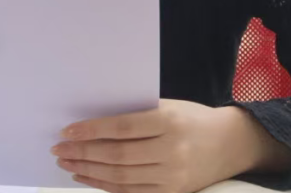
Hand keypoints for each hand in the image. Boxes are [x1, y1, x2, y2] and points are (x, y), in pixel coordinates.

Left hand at [52, 100, 290, 192]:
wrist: (232, 144)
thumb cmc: (194, 118)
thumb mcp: (170, 106)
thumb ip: (138, 112)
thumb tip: (95, 119)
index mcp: (169, 121)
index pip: (122, 128)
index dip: (92, 130)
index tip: (68, 130)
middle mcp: (171, 150)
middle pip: (118, 156)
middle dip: (84, 153)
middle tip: (59, 149)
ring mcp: (172, 176)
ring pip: (122, 177)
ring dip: (89, 171)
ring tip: (67, 163)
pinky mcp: (172, 192)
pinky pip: (131, 191)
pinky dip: (105, 185)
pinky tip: (87, 176)